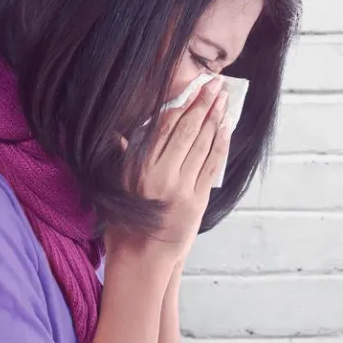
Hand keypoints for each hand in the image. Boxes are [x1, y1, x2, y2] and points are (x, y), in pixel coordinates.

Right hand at [107, 77, 231, 263]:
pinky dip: (220, 145)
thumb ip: (123, 158)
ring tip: (224, 98)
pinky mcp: (197, 201)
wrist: (141, 259)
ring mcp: (181, 188)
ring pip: (201, 145)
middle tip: (216, 84)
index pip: (164, 127)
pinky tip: (226, 128)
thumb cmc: (125, 222)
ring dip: (215, 119)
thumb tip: (119, 134)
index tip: (192, 86)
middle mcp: (161, 175)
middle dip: (203, 104)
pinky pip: (211, 167)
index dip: (181, 103)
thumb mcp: (117, 186)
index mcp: (139, 167)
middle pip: (186, 131)